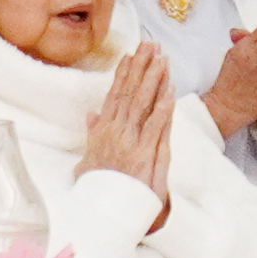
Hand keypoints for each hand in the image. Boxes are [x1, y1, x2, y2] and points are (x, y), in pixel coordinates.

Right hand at [79, 44, 176, 210]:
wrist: (105, 212)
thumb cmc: (98, 188)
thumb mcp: (87, 160)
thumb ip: (94, 135)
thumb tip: (91, 115)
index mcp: (103, 132)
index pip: (114, 96)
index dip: (123, 74)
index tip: (130, 55)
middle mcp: (115, 132)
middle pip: (129, 93)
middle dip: (140, 67)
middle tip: (150, 45)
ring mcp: (131, 141)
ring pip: (142, 104)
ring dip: (153, 79)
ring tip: (161, 58)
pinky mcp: (145, 153)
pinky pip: (155, 126)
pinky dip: (162, 107)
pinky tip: (169, 90)